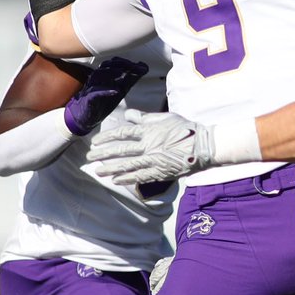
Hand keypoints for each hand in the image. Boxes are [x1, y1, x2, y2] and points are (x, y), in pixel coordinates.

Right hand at [63, 57, 148, 135]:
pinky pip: (94, 93)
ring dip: (111, 74)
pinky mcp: (88, 100)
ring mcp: (91, 89)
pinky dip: (105, 91)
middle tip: (132, 66)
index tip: (138, 65)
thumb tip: (144, 67)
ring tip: (123, 74)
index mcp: (103, 76)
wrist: (87, 117)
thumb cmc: (104, 102)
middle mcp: (96, 80)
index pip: (112, 64)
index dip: (124, 62)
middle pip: (104, 67)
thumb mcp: (120, 90)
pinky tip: (117, 91)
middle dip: (119, 65)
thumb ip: (131, 79)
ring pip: (97, 76)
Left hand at [87, 110, 214, 185]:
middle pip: (121, 149)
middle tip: (90, 157)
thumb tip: (129, 114)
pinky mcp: (160, 171)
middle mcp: (148, 145)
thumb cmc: (186, 129)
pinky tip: (116, 180)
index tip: (95, 141)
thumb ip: (145, 117)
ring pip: (127, 165)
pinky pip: (140, 176)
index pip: (123, 133)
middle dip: (103, 154)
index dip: (107, 137)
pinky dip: (127, 178)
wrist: (204, 145)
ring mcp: (154, 159)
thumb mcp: (165, 118)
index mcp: (149, 130)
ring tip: (98, 171)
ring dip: (111, 168)